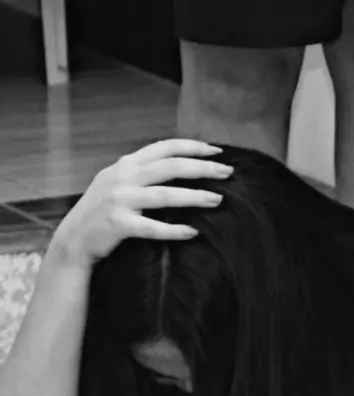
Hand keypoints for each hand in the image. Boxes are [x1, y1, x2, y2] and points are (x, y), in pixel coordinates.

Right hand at [50, 138, 231, 267]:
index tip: (217, 152)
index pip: (165, 147)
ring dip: (194, 196)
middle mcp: (123, 177)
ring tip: (218, 200)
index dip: (193, 147)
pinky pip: (151, 228)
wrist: (74, 239)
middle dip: (202, 168)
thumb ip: (143, 172)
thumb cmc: (103, 212)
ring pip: (164, 195)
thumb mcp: (118, 182)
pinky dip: (173, 231)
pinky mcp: (117, 224)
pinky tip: (192, 233)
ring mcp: (119, 200)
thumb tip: (181, 166)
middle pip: (170, 167)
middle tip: (228, 173)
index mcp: (127, 164)